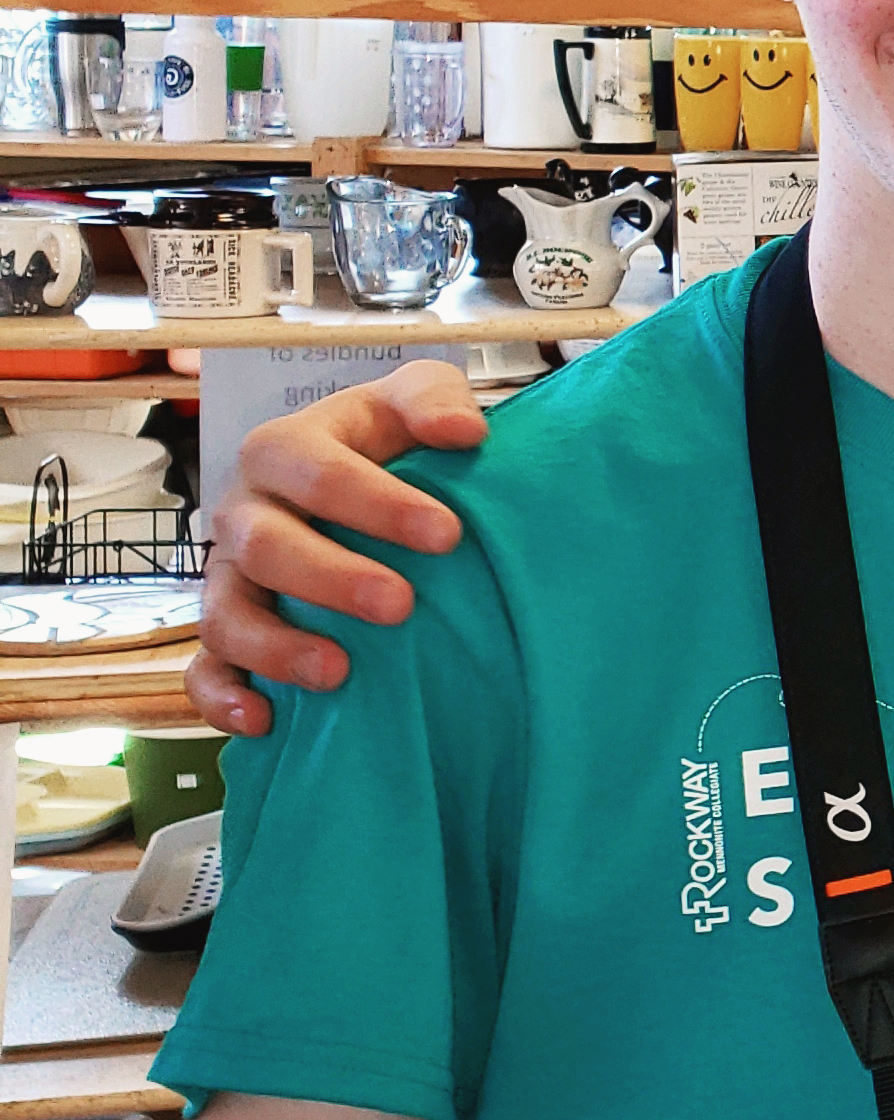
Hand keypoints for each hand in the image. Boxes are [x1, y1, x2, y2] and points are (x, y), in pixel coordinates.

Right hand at [185, 362, 486, 736]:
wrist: (361, 482)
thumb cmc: (386, 440)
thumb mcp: (411, 398)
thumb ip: (434, 399)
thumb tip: (464, 430)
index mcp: (284, 449)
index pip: (318, 472)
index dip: (378, 503)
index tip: (447, 534)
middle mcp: (244, 514)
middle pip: (266, 548)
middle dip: (331, 579)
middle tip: (400, 606)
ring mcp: (228, 577)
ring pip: (225, 616)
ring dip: (276, 648)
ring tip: (338, 672)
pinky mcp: (224, 632)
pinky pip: (202, 671)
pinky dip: (221, 698)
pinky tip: (264, 721)